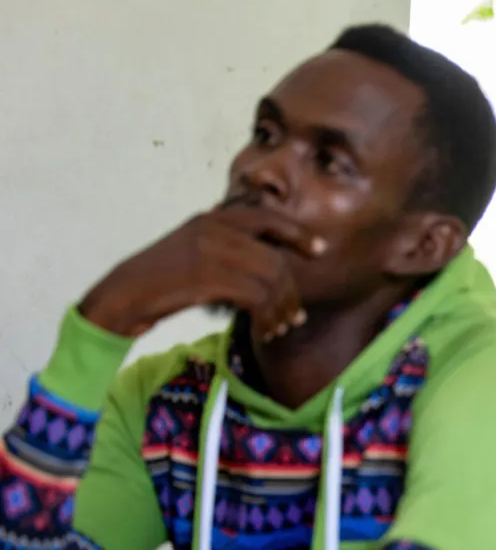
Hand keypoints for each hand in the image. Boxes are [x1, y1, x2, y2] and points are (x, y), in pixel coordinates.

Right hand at [79, 206, 325, 340]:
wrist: (120, 298)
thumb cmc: (161, 283)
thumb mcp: (196, 253)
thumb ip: (230, 250)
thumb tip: (275, 269)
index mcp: (212, 219)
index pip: (266, 217)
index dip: (297, 233)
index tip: (319, 250)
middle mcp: (214, 228)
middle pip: (274, 259)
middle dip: (290, 292)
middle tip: (295, 316)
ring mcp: (210, 250)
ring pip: (270, 279)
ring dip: (281, 310)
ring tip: (279, 329)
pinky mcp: (207, 277)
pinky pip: (256, 297)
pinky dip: (266, 318)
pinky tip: (262, 332)